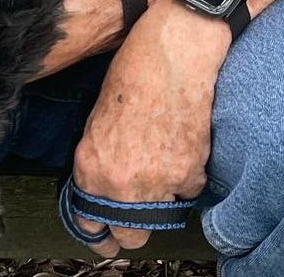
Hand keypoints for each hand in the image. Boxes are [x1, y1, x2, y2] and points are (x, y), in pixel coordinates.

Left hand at [70, 0, 231, 255]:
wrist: (175, 47)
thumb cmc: (135, 69)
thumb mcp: (99, 117)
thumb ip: (100, 159)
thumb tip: (106, 184)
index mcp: (91, 169)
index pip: (92, 225)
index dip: (102, 230)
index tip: (110, 230)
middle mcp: (121, 184)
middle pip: (130, 236)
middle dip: (134, 225)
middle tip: (142, 205)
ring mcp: (157, 182)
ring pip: (164, 217)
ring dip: (165, 197)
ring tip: (166, 164)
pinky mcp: (191, 171)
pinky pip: (190, 190)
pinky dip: (190, 175)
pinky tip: (186, 146)